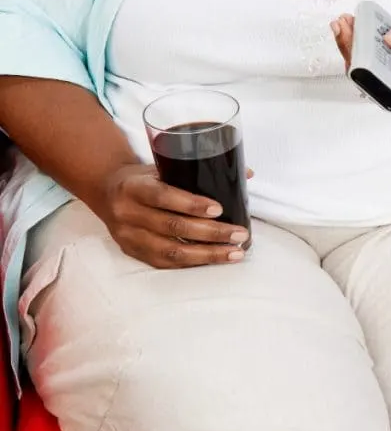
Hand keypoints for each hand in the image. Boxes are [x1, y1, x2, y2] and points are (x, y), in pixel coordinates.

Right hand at [90, 164, 251, 268]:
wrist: (106, 191)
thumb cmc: (144, 178)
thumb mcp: (162, 167)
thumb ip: (197, 171)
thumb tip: (246, 173)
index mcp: (133, 187)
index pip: (162, 197)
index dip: (191, 205)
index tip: (219, 209)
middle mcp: (127, 213)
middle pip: (172, 228)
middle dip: (211, 233)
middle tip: (239, 234)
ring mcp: (128, 237)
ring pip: (171, 252)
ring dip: (208, 254)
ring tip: (235, 252)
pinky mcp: (133, 253)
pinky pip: (166, 264)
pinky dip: (194, 263)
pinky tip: (216, 260)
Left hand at [332, 14, 390, 111]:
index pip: (390, 89)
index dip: (371, 73)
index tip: (359, 49)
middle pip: (370, 82)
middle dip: (353, 53)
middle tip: (343, 26)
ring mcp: (390, 89)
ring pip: (362, 75)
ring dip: (350, 48)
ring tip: (343, 23)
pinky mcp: (381, 79)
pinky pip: (363, 67)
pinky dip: (355, 47)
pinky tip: (349, 28)